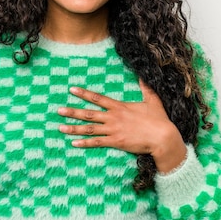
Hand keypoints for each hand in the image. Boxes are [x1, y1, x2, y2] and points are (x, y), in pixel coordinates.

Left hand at [57, 80, 187, 172]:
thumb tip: (143, 75)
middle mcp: (113, 117)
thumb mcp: (152, 100)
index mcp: (119, 106)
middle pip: (88, 113)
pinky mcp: (116, 142)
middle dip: (72, 111)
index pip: (97, 98)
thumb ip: (145, 88)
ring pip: (89, 129)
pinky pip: (97, 143)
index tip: (72, 89)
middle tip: (58, 110)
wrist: (162, 137)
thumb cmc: (158, 119)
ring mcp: (113, 130)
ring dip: (74, 128)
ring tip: (60, 127)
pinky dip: (84, 143)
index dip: (84, 94)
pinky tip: (73, 144)